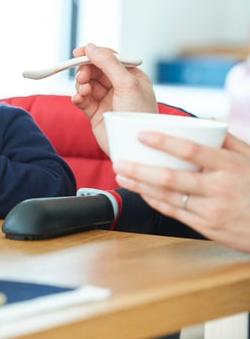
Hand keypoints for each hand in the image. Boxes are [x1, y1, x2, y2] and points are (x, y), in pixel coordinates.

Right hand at [71, 42, 156, 153]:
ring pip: (87, 83)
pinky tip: (79, 99)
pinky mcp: (95, 113)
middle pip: (95, 69)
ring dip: (82, 84)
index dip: (93, 54)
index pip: (109, 58)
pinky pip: (82, 100)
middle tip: (82, 77)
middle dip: (86, 70)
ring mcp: (106, 100)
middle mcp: (118, 86)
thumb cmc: (139, 115)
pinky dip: (78, 97)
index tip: (78, 53)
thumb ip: (108, 63)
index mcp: (131, 76)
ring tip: (84, 91)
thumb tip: (91, 47)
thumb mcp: (127, 84)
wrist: (133, 145)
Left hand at [113, 132, 249, 252]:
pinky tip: (140, 192)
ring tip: (122, 175)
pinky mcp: (206, 227)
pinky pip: (174, 212)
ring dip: (140, 186)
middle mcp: (218, 188)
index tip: (141, 134)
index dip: (164, 142)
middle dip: (140, 169)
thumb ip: (228, 140)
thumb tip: (205, 121)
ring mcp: (211, 210)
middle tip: (119, 162)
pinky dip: (154, 201)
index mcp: (229, 166)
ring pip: (167, 197)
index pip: (191, 150)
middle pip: (171, 178)